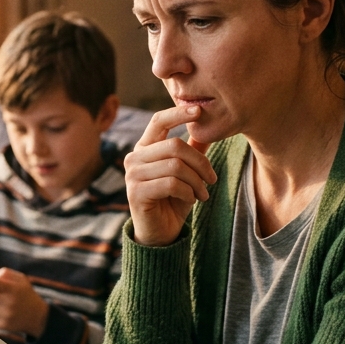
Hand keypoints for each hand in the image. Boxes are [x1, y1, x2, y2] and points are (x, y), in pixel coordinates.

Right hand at [125, 104, 216, 246]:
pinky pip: (171, 184)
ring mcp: (132, 174)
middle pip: (175, 146)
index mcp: (145, 147)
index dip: (178, 113)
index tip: (199, 110)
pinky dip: (188, 193)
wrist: (161, 232)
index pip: (159, 121)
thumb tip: (209, 125)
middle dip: (200, 163)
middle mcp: (135, 157)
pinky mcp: (136, 192)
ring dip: (197, 182)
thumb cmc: (173, 199)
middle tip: (212, 180)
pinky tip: (190, 200)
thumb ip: (193, 149)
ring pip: (175, 166)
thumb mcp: (187, 172)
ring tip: (202, 193)